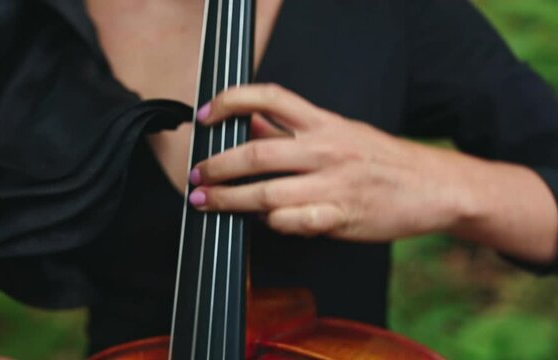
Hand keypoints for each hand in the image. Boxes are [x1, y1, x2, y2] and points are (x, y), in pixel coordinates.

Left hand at [187, 84, 473, 240]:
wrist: (432, 185)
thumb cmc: (381, 158)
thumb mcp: (340, 131)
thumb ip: (294, 129)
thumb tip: (252, 123)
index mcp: (324, 122)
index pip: (270, 97)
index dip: (231, 101)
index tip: (206, 115)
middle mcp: (326, 149)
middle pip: (257, 152)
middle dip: (217, 166)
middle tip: (197, 175)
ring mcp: (333, 184)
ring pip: (267, 193)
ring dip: (229, 200)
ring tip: (208, 202)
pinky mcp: (340, 217)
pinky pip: (293, 222)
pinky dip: (271, 223)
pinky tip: (261, 221)